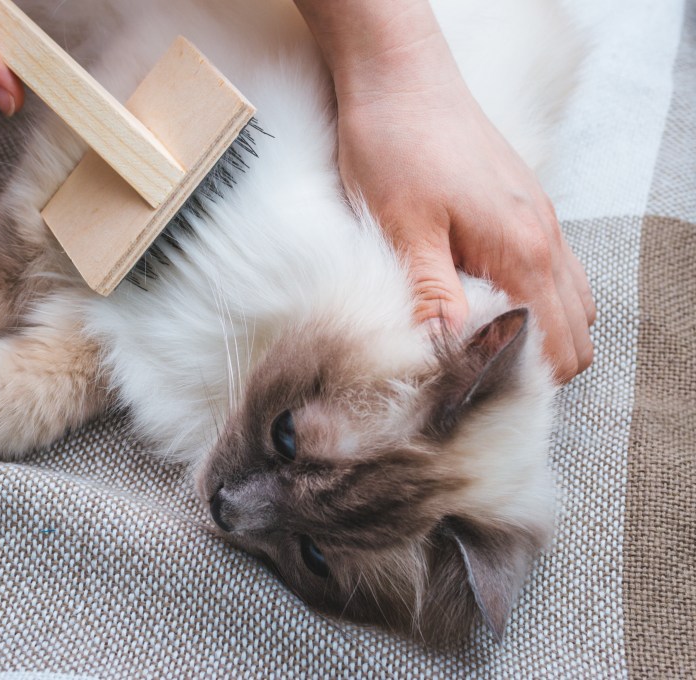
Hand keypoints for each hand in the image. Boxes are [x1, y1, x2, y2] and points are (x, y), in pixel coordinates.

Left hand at [296, 0, 594, 382]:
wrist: (400, 79)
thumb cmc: (396, 148)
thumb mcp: (404, 232)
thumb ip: (433, 298)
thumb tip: (451, 357)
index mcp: (523, 252)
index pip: (555, 347)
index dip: (524, 383)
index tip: (479, 398)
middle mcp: (546, 239)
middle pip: (575, 334)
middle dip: (539, 369)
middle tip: (480, 384)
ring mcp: (540, 222)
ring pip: (571, 304)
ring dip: (541, 335)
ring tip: (484, 350)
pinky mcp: (523, 210)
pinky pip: (554, 272)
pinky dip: (536, 302)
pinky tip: (486, 303)